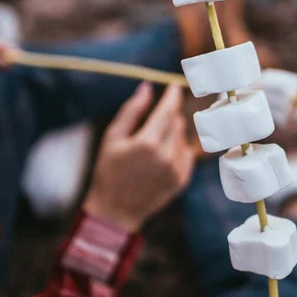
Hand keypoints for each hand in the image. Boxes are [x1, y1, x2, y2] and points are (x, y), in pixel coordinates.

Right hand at [84, 83, 194, 231]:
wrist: (116, 210)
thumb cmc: (109, 171)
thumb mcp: (112, 138)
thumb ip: (131, 110)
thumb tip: (147, 87)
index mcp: (147, 142)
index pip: (168, 110)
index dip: (173, 96)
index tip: (175, 86)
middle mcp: (166, 155)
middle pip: (177, 122)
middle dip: (168, 116)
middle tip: (152, 123)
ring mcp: (176, 169)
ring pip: (182, 137)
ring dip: (171, 133)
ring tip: (150, 146)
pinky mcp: (182, 180)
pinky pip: (186, 154)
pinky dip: (176, 149)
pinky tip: (159, 158)